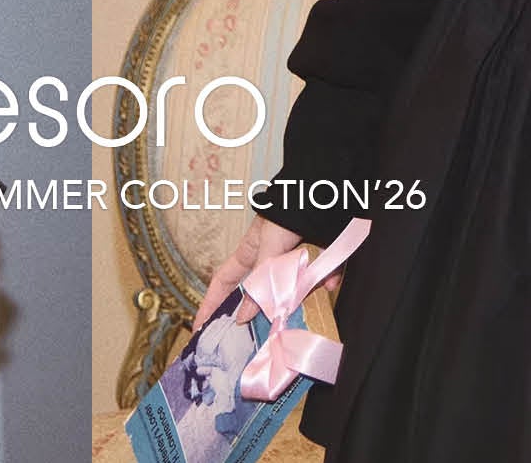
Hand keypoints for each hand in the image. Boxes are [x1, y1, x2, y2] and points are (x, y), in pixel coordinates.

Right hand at [191, 214, 336, 328]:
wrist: (322, 191)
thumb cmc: (286, 211)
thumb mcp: (267, 248)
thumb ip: (258, 281)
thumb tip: (241, 316)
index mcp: (249, 252)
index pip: (223, 282)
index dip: (210, 304)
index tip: (200, 327)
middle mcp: (269, 259)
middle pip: (258, 293)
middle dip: (254, 315)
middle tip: (249, 341)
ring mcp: (294, 260)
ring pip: (292, 290)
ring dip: (296, 301)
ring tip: (295, 322)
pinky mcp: (319, 259)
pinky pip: (323, 276)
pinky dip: (327, 279)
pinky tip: (330, 283)